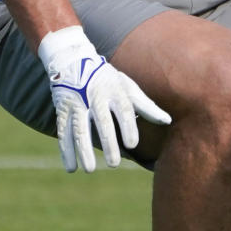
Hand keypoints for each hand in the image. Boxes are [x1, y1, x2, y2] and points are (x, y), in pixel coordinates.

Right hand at [37, 25, 171, 172]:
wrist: (72, 61)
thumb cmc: (107, 79)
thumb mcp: (126, 86)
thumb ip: (145, 105)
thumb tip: (167, 121)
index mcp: (114, 90)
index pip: (123, 109)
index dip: (128, 127)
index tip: (132, 145)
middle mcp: (95, 97)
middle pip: (102, 122)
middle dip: (108, 143)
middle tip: (114, 164)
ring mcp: (77, 104)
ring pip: (79, 129)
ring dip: (84, 150)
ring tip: (90, 169)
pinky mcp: (63, 111)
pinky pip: (63, 133)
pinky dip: (66, 151)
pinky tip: (72, 167)